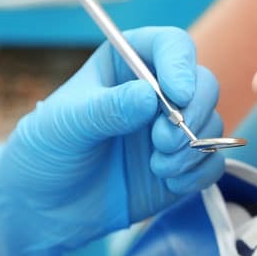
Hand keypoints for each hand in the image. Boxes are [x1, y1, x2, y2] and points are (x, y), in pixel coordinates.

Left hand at [0, 27, 224, 255]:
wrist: (43, 210)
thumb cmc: (45, 153)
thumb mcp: (65, 125)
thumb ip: (106, 109)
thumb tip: (149, 97)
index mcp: (125, 63)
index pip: (170, 45)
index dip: (181, 65)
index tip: (177, 95)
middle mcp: (155, 91)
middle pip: (203, 83)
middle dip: (192, 113)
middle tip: (162, 142)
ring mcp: (171, 129)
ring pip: (212, 123)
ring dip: (192, 147)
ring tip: (157, 168)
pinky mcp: (182, 165)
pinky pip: (213, 161)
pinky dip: (199, 171)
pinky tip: (169, 183)